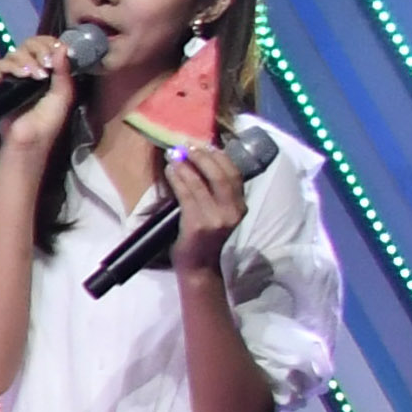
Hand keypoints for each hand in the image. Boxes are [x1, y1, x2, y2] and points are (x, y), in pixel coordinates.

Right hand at [0, 31, 81, 161]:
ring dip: (28, 60)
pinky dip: (14, 66)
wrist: (30, 140)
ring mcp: (11, 76)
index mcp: (46, 69)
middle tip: (48, 63)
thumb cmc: (48, 122)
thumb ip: (64, 71)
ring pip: (15, 52)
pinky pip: (1, 65)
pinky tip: (24, 76)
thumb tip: (63, 46)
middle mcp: (28, 69)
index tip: (61, 50)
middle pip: (29, 43)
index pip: (45, 45)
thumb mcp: (63, 94)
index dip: (51, 42)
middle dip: (40, 49)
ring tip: (38, 76)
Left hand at [166, 135, 251, 292]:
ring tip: (174, 155)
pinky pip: (187, 194)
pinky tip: (170, 170)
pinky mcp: (199, 223)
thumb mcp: (217, 213)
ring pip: (201, 183)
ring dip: (186, 165)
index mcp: (241, 206)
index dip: (220, 157)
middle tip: (187, 145)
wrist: (198, 266)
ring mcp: (217, 218)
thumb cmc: (203, 237)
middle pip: (222, 175)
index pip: (235, 174)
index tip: (205, 144)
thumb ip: (214, 192)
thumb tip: (200, 161)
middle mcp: (234, 211)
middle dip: (204, 157)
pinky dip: (178, 179)